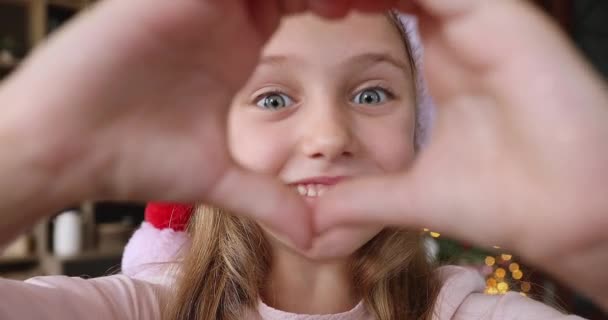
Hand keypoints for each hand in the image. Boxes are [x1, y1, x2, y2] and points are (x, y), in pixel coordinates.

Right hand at [0, 0, 332, 246]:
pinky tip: (290, 3)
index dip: (338, 3)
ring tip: (336, 4)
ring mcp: (191, 0)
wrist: (64, 149)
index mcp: (237, 42)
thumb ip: (268, 199)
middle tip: (364, 4)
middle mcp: (218, 13)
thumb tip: (314, 236)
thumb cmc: (132, 158)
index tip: (369, 19)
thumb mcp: (217, 179)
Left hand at [315, 0, 607, 304]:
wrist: (567, 218)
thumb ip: (362, 199)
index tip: (291, 17)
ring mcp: (484, 22)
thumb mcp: (412, 196)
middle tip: (294, 3)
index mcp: (444, 63)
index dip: (342, 7)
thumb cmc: (505, 201)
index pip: (386, 9)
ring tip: (312, 0)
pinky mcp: (506, 19)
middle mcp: (462, 35)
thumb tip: (312, 219)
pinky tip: (349, 2)